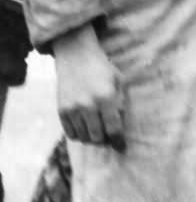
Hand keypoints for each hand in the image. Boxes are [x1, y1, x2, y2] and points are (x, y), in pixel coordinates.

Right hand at [53, 24, 124, 150]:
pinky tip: (86, 127)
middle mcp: (88, 105)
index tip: (122, 148)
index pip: (113, 128)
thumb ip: (121, 104)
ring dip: (92, 138)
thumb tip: (120, 128)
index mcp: (107, 97)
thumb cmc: (103, 70)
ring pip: (83, 138)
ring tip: (98, 130)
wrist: (77, 58)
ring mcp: (73, 109)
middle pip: (97, 137)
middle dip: (105, 140)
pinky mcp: (61, 111)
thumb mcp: (120, 82)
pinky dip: (80, 135)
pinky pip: (71, 134)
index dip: (119, 141)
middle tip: (109, 136)